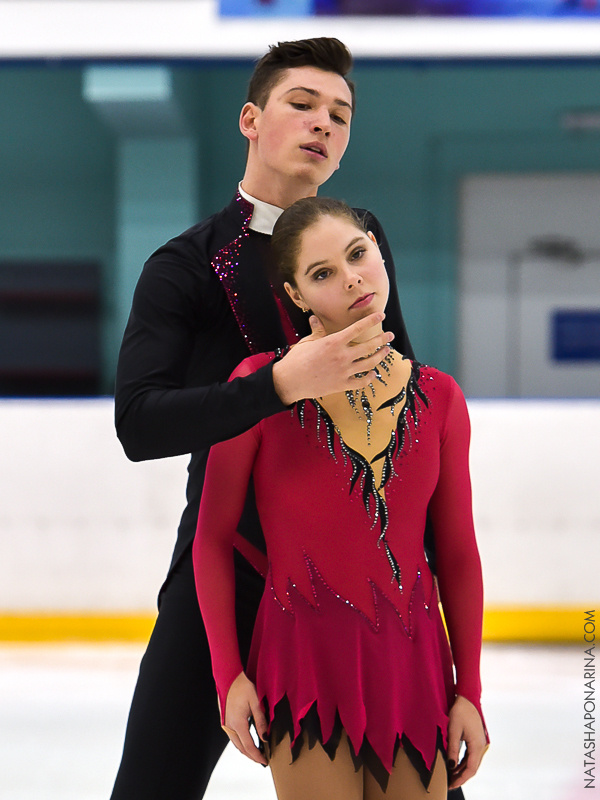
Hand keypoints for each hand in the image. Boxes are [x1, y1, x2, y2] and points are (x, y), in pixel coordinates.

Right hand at [221, 672, 267, 764]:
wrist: (229, 678)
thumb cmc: (243, 687)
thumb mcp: (256, 702)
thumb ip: (261, 721)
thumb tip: (266, 737)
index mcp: (238, 723)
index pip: (249, 746)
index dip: (257, 756)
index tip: (265, 762)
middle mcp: (229, 726)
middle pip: (241, 748)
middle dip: (252, 756)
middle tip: (262, 760)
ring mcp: (225, 724)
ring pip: (236, 743)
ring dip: (246, 750)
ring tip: (257, 752)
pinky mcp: (225, 720)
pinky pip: (233, 737)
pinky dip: (241, 742)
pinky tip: (247, 741)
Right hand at [272, 311, 394, 404]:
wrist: (290, 381)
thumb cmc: (296, 360)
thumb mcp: (307, 342)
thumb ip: (317, 331)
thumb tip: (315, 318)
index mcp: (334, 342)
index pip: (357, 328)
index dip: (371, 320)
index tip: (380, 315)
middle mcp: (342, 356)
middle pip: (368, 346)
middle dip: (382, 339)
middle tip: (390, 335)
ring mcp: (344, 371)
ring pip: (369, 363)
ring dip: (380, 356)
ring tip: (386, 351)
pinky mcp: (342, 385)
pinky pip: (361, 381)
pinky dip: (369, 377)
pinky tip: (373, 373)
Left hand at [446, 695, 488, 788]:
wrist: (467, 699)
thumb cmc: (460, 712)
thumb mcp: (453, 730)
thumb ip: (452, 748)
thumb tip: (450, 765)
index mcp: (477, 745)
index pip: (470, 769)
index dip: (461, 779)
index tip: (451, 785)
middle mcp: (481, 746)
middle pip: (472, 768)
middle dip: (461, 777)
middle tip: (449, 784)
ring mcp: (479, 743)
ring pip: (472, 763)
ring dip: (462, 770)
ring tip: (451, 776)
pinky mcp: (476, 740)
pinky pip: (471, 756)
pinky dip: (463, 762)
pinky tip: (455, 765)